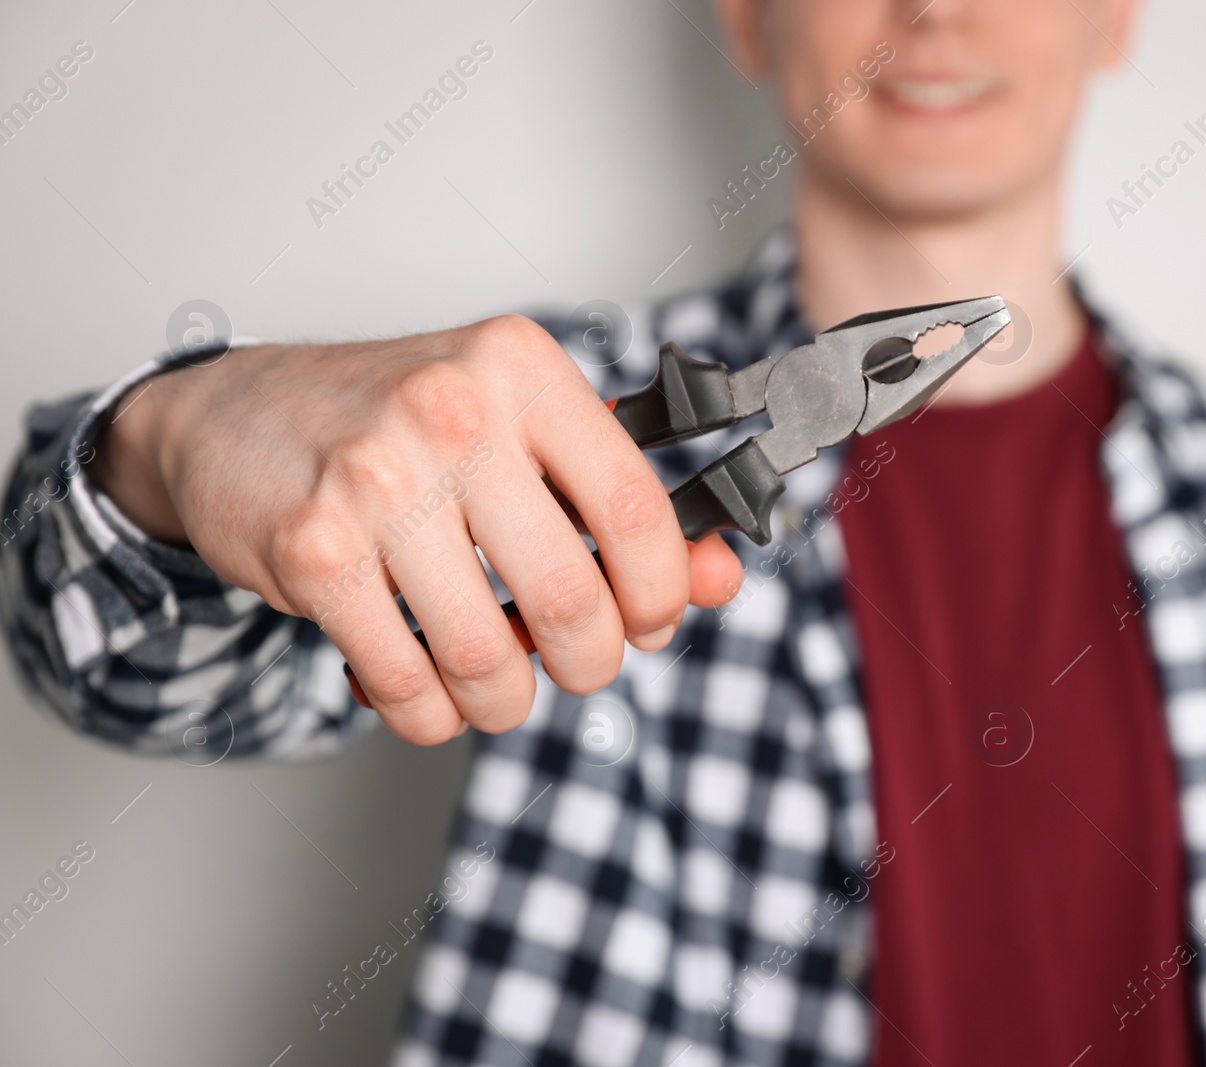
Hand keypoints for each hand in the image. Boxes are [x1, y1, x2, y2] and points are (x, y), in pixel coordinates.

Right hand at [90, 315, 742, 743]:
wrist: (236, 414)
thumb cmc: (398, 423)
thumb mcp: (521, 430)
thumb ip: (622, 504)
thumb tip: (718, 577)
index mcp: (523, 370)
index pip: (639, 511)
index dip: (664, 591)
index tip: (651, 617)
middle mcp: (454, 412)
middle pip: (572, 601)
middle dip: (588, 662)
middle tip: (575, 662)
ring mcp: (376, 480)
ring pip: (486, 658)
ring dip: (505, 699)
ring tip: (497, 682)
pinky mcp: (313, 550)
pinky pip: (407, 683)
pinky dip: (431, 713)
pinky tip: (429, 686)